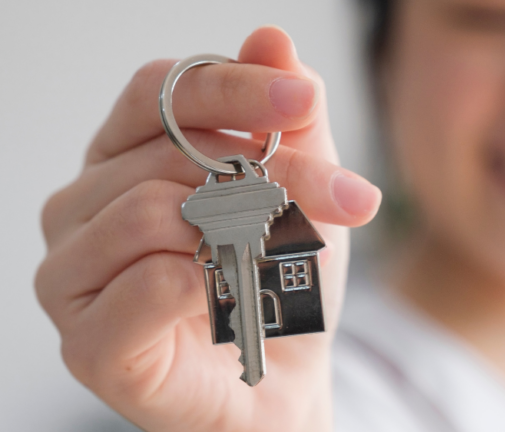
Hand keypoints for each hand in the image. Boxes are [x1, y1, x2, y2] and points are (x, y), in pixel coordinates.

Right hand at [35, 27, 380, 431]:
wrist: (285, 376)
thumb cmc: (280, 277)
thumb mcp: (299, 188)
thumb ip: (283, 120)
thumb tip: (271, 38)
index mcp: (125, 158)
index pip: (158, 93)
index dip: (231, 87)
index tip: (302, 99)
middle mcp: (83, 207)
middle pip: (169, 155)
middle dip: (271, 174)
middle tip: (343, 199)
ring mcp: (72, 274)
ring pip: (148, 213)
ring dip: (240, 233)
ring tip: (280, 258)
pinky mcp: (86, 342)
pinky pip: (148, 284)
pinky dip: (209, 288)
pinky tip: (234, 303)